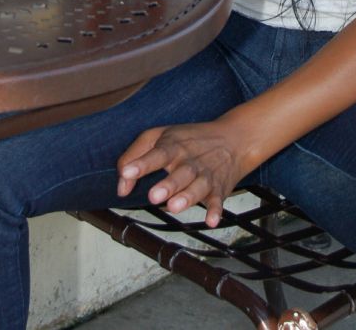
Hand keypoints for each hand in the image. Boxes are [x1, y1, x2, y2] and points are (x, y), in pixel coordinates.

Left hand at [117, 121, 249, 227]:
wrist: (234, 138)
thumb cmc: (189, 139)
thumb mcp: (159, 136)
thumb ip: (135, 156)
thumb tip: (122, 186)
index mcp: (173, 146)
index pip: (156, 153)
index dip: (141, 163)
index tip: (127, 173)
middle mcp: (190, 160)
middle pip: (180, 173)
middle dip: (167, 184)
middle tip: (153, 195)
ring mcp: (205, 174)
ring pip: (197, 186)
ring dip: (187, 197)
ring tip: (173, 206)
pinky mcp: (219, 188)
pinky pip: (218, 200)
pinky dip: (216, 210)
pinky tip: (211, 220)